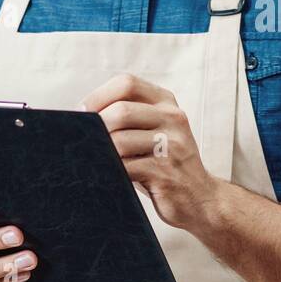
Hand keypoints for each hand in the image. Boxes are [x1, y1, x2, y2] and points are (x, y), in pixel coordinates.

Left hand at [81, 73, 222, 231]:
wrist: (200, 198)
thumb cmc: (163, 164)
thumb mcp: (152, 131)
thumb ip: (127, 118)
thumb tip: (80, 114)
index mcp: (166, 102)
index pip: (127, 83)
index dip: (98, 96)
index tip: (81, 113)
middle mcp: (173, 118)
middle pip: (121, 111)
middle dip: (96, 127)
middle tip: (84, 141)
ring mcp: (172, 145)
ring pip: (119, 141)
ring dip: (101, 152)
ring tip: (96, 160)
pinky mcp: (165, 172)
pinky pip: (125, 167)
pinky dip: (109, 170)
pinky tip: (107, 174)